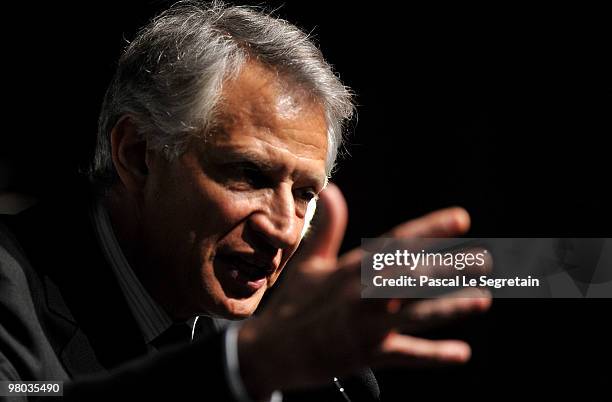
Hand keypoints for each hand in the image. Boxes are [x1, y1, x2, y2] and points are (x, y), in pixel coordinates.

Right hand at [238, 184, 491, 396]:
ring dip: (449, 306)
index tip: (461, 219)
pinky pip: (404, 356)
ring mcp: (365, 326)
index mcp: (351, 268)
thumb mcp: (309, 262)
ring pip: (414, 314)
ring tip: (483, 299)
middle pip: (411, 276)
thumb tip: (331, 189)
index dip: (429, 230)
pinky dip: (432, 355)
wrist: (272, 350)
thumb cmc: (293, 304)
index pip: (396, 243)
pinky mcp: (366, 355)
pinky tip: (462, 353)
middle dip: (448, 266)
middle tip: (483, 258)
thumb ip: (327, 227)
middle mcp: (361, 294)